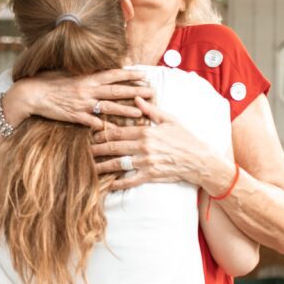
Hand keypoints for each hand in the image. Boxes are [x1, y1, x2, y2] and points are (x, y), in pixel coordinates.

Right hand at [7, 69, 153, 130]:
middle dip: (135, 91)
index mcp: (87, 77)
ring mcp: (82, 104)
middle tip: (151, 92)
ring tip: (140, 112)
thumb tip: (98, 71)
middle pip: (116, 90)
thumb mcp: (68, 73)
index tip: (143, 74)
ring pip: (108, 107)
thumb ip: (85, 74)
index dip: (129, 74)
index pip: (112, 74)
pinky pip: (91, 122)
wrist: (31, 94)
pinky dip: (102, 126)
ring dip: (125, 110)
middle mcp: (87, 89)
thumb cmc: (49, 81)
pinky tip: (113, 130)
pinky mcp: (74, 116)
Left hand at [91, 96, 215, 190]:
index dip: (102, 132)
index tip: (91, 134)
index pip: (118, 131)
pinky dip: (117, 183)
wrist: (199, 160)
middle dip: (97, 149)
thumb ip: (151, 110)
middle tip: (84, 150)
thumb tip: (136, 98)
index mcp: (146, 132)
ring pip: (118, 164)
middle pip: (113, 147)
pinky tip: (107, 184)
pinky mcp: (150, 176)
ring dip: (102, 166)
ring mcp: (146, 163)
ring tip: (89, 167)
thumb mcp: (170, 119)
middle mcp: (143, 147)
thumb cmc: (185, 138)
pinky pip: (130, 181)